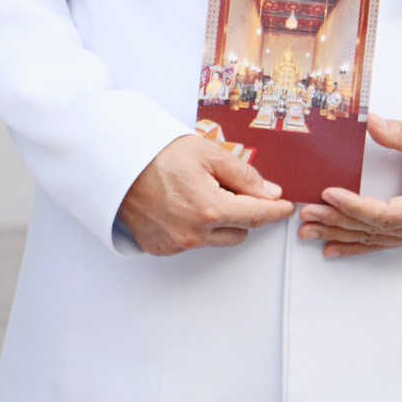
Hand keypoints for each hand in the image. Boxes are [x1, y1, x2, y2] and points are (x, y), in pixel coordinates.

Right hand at [118, 133, 294, 255]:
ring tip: (198, 192)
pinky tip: (181, 205)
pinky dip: (195, 227)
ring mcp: (176, 244)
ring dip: (218, 221)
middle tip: (228, 187)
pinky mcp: (161, 248)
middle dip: (242, 212)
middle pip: (239, 231)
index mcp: (209, 209)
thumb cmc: (158, 155)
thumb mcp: (208, 153)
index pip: (256, 216)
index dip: (275, 211)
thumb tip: (269, 192)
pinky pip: (192, 242)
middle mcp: (193, 234)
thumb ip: (244, 174)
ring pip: (216, 238)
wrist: (116, 164)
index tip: (285, 209)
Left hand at [298, 113, 401, 258]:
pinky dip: (357, 246)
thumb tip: (371, 122)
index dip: (353, 206)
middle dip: (337, 222)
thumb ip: (401, 134)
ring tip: (309, 232)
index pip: (384, 214)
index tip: (329, 193)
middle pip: (374, 230)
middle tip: (307, 214)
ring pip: (375, 240)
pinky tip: (333, 249)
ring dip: (341, 235)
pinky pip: (383, 243)